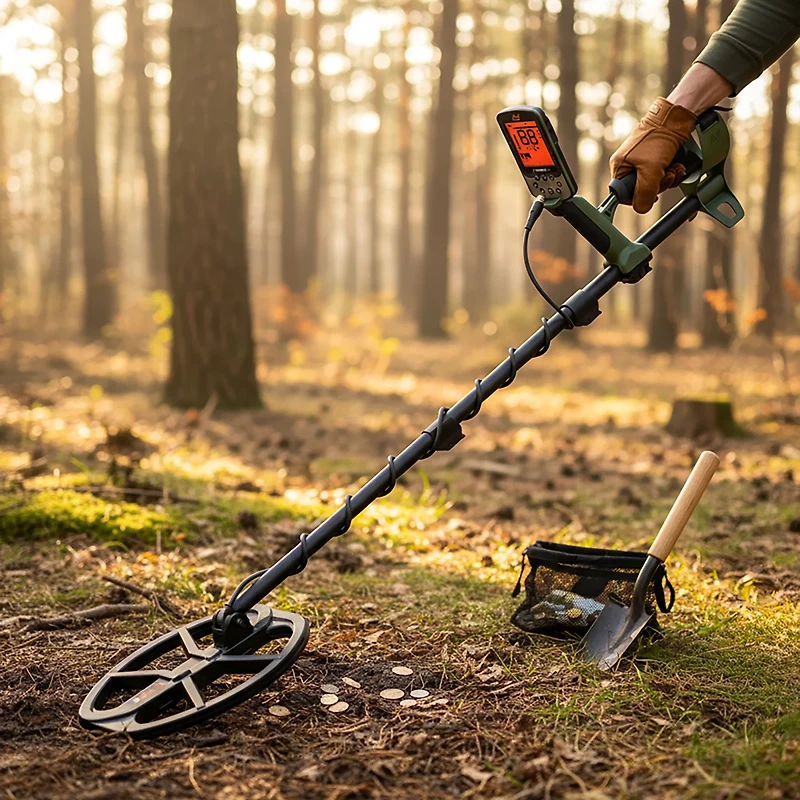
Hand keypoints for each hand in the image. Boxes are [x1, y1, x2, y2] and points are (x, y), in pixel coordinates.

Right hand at [609, 97, 696, 213]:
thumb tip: (641, 209)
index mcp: (620, 167)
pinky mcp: (657, 159)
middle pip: (642, 190)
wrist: (676, 117)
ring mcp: (644, 162)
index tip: (652, 194)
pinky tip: (678, 165)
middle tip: (666, 175)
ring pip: (655, 183)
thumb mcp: (650, 169)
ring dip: (669, 179)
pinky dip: (673, 172)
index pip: (624, 194)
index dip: (639, 197)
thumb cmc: (658, 138)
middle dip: (659, 185)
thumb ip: (644, 192)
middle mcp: (630, 165)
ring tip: (674, 168)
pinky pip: (663, 175)